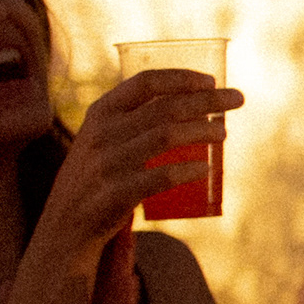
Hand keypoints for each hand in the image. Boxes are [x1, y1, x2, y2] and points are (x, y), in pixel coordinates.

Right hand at [40, 69, 237, 268]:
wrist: (65, 225)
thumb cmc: (96, 176)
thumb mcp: (102, 139)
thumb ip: (131, 120)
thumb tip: (191, 104)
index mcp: (100, 112)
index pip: (145, 82)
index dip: (182, 78)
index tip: (212, 80)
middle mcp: (102, 133)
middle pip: (165, 107)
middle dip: (208, 100)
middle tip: (238, 100)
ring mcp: (107, 164)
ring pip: (166, 136)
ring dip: (203, 130)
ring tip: (224, 133)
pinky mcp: (115, 195)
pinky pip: (159, 177)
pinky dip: (187, 170)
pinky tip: (206, 169)